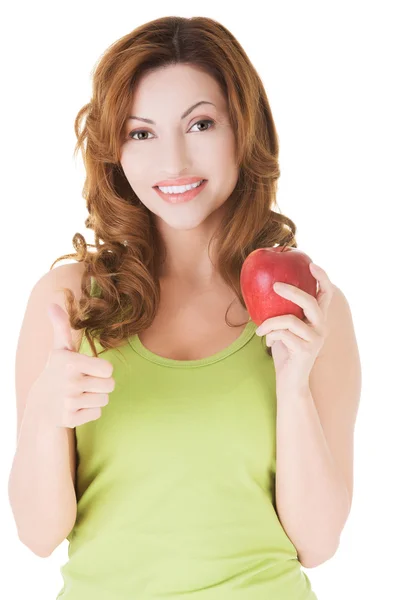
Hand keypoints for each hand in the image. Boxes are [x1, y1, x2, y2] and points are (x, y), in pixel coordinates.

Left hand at [255, 263, 334, 391]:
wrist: (289, 381)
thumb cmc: (284, 351)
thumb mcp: (284, 328)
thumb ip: (283, 311)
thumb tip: (267, 289)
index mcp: (318, 319)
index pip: (326, 294)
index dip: (322, 278)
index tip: (311, 264)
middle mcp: (321, 328)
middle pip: (311, 302)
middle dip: (292, 291)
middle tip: (275, 285)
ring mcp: (315, 339)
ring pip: (290, 320)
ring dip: (270, 322)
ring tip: (260, 328)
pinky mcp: (306, 350)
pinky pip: (283, 334)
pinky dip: (270, 334)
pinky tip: (265, 341)